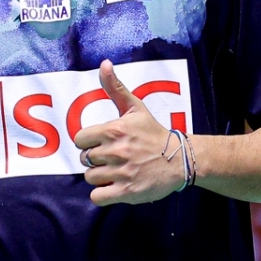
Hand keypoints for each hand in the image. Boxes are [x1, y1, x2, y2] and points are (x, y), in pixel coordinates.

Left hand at [73, 60, 187, 205]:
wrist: (180, 159)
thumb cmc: (153, 133)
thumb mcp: (135, 108)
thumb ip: (115, 87)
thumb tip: (104, 64)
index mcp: (114, 130)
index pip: (80, 139)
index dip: (88, 142)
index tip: (101, 143)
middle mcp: (116, 151)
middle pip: (85, 159)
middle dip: (95, 159)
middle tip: (111, 158)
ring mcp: (121, 173)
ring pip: (90, 178)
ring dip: (99, 177)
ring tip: (115, 172)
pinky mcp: (127, 192)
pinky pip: (97, 197)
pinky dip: (102, 194)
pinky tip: (113, 186)